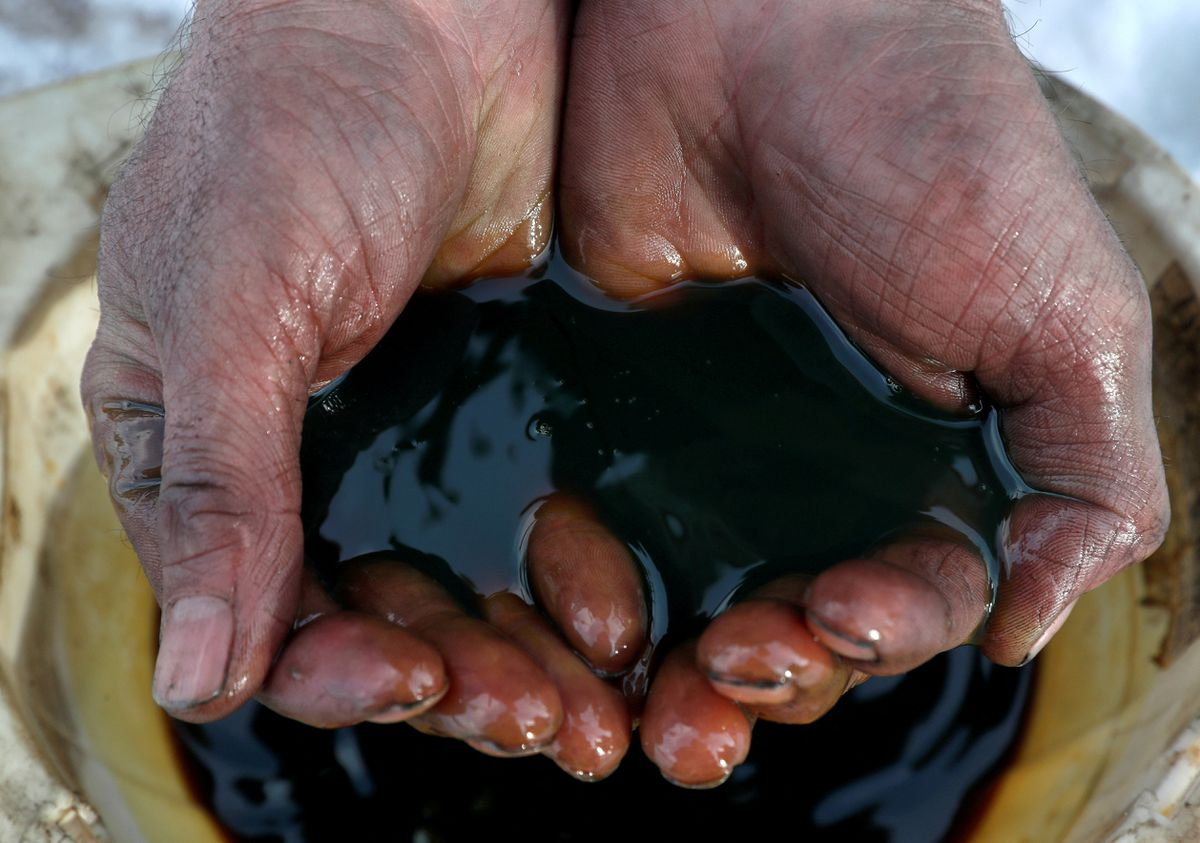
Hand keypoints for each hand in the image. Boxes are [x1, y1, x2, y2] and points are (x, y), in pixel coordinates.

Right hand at [80, 0, 586, 745]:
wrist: (431, 7)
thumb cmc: (299, 121)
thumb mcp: (238, 299)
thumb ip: (223, 484)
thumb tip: (194, 679)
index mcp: (206, 445)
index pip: (259, 609)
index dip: (336, 673)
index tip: (421, 686)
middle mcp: (306, 457)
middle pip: (375, 621)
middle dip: (453, 685)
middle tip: (540, 724)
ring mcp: (412, 429)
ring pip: (461, 589)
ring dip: (521, 657)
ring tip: (593, 708)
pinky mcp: (506, 397)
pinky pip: (533, 519)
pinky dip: (568, 578)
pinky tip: (621, 618)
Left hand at [557, 0, 1167, 783]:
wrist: (760, 19)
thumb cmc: (932, 142)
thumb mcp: (1060, 313)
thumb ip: (1084, 476)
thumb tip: (1027, 628)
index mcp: (932, 462)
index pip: (909, 602)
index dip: (877, 638)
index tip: (832, 621)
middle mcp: (820, 469)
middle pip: (792, 628)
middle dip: (767, 676)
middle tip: (723, 676)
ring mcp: (709, 444)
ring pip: (689, 600)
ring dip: (675, 671)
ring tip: (645, 700)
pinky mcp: (612, 405)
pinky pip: (592, 527)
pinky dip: (587, 593)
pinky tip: (578, 623)